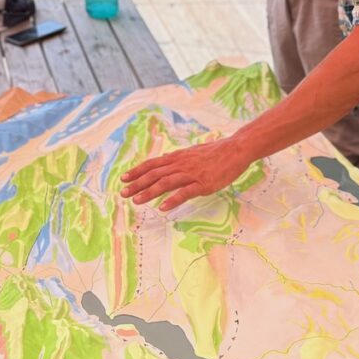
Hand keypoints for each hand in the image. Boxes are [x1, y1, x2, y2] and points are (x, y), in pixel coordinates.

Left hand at [120, 136, 250, 210]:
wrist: (235, 150)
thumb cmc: (215, 152)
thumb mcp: (192, 152)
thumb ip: (178, 158)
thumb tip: (164, 159)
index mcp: (177, 157)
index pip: (152, 164)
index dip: (137, 171)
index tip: (124, 179)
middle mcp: (181, 164)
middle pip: (154, 174)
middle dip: (137, 184)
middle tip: (123, 193)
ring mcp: (191, 174)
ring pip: (165, 183)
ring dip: (149, 192)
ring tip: (137, 201)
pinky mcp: (203, 184)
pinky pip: (185, 193)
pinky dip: (173, 200)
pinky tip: (163, 208)